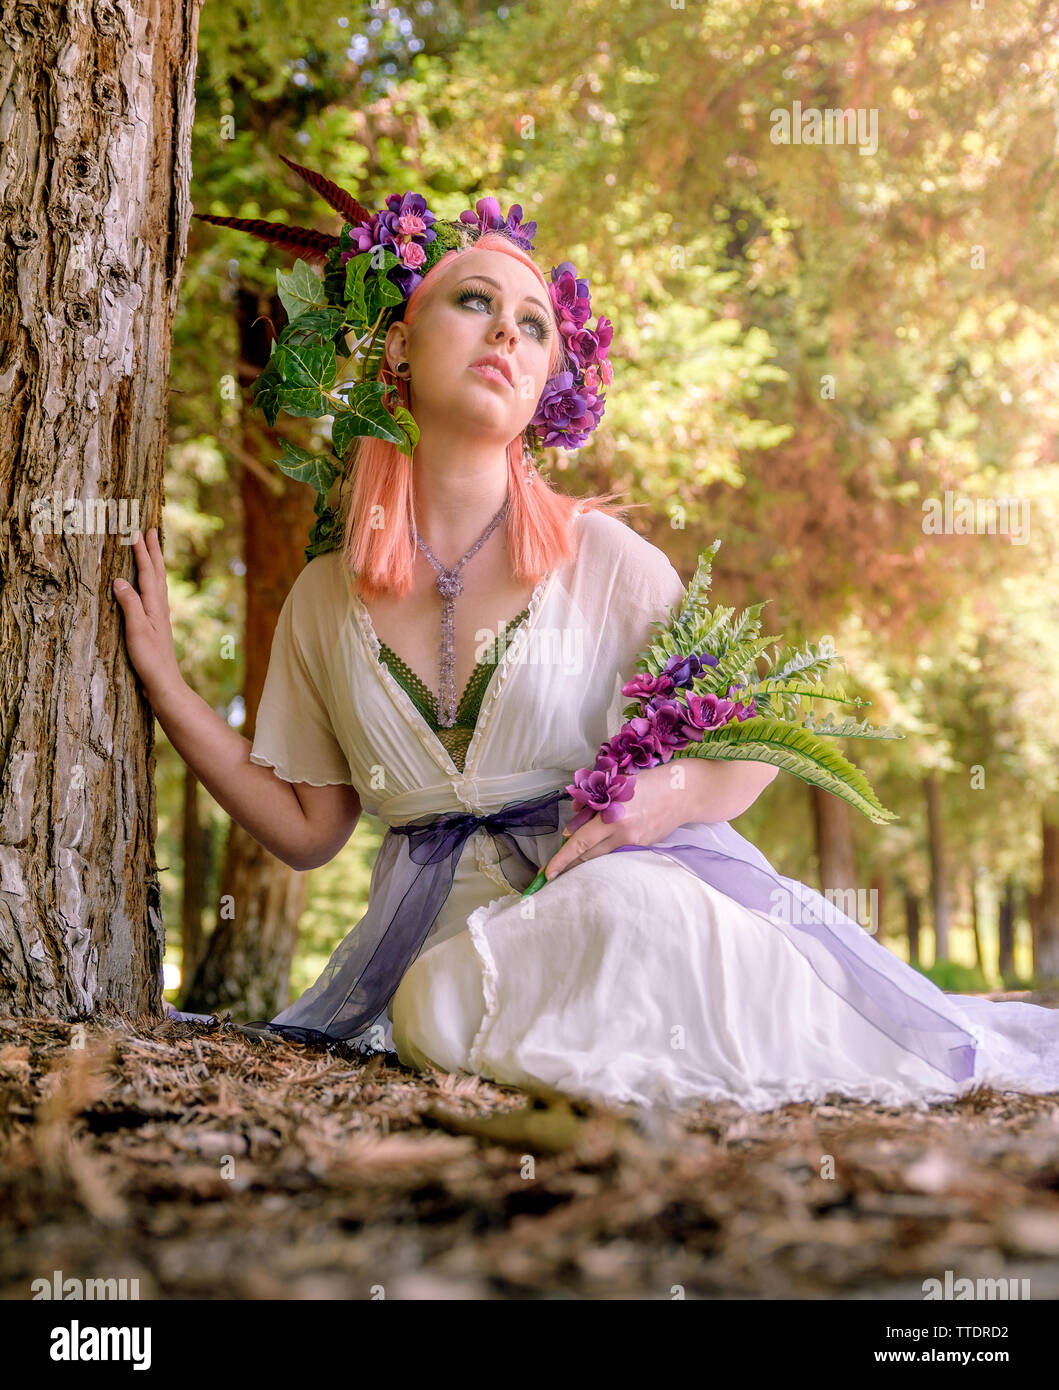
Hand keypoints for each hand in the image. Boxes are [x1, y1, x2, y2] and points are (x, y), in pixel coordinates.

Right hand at [112, 528, 182, 699]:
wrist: (164, 682)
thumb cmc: (149, 658)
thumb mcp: (136, 630)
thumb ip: (129, 604)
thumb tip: (119, 580)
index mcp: (155, 605)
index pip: (148, 572)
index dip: (142, 552)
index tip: (138, 531)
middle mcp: (160, 606)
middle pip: (158, 572)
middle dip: (154, 550)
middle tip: (152, 530)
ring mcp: (160, 615)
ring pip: (158, 581)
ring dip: (155, 563)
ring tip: (153, 549)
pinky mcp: (157, 624)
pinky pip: (155, 593)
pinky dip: (152, 580)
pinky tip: (150, 585)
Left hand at [543, 762, 690, 880]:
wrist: (685, 792)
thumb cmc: (649, 782)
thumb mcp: (617, 784)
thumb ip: (594, 800)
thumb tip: (575, 813)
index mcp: (614, 816)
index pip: (581, 843)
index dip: (562, 859)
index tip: (547, 873)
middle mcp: (624, 834)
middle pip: (589, 856)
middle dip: (570, 863)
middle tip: (554, 869)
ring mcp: (636, 842)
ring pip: (603, 855)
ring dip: (588, 856)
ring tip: (574, 857)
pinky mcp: (645, 846)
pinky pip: (619, 851)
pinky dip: (607, 847)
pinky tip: (604, 841)